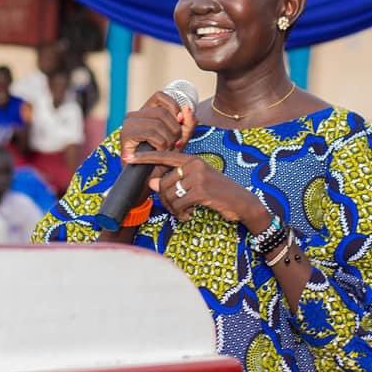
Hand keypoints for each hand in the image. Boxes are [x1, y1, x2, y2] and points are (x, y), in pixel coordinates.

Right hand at [120, 93, 196, 164]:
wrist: (147, 180)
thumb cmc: (163, 158)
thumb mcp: (180, 138)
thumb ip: (187, 123)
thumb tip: (187, 108)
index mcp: (146, 111)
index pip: (161, 95)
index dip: (173, 106)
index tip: (181, 121)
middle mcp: (135, 114)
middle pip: (162, 112)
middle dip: (175, 129)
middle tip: (174, 144)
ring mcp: (129, 123)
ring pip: (157, 123)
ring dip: (168, 139)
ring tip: (166, 149)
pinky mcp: (126, 134)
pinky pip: (151, 133)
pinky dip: (160, 144)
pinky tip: (158, 151)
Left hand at [128, 148, 265, 226]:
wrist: (242, 202)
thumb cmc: (218, 192)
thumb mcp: (197, 182)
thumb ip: (175, 180)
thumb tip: (152, 182)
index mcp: (192, 159)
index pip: (164, 156)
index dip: (145, 158)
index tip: (129, 159)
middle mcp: (194, 164)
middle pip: (163, 183)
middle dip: (166, 200)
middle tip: (177, 209)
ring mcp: (198, 176)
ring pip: (169, 194)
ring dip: (174, 209)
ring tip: (184, 212)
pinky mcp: (201, 190)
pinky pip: (179, 204)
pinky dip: (181, 214)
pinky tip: (189, 215)